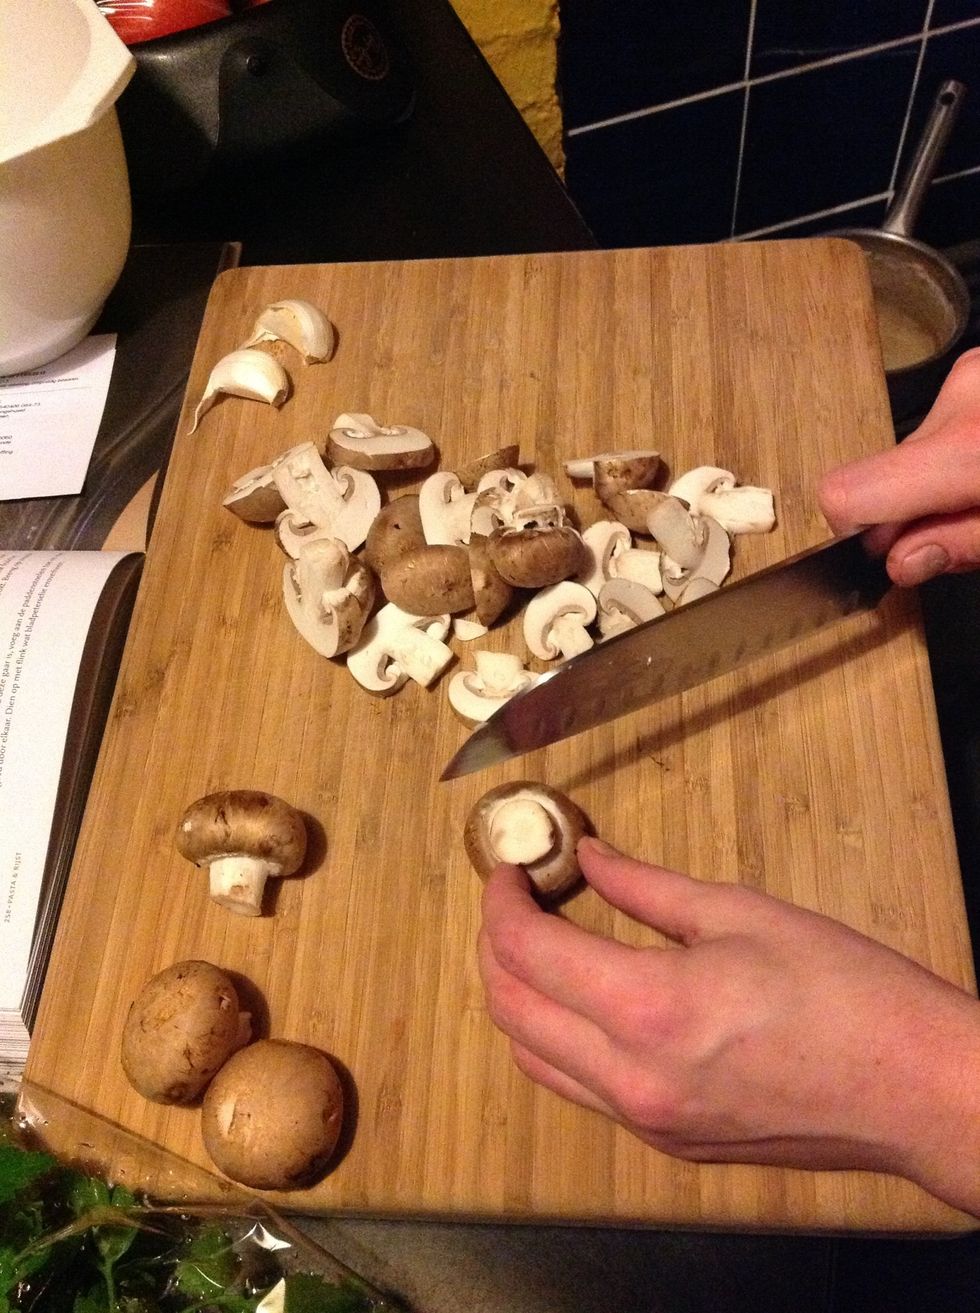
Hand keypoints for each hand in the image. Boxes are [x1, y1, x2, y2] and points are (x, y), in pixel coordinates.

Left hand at [478, 837, 979, 1214]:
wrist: (913, 1089)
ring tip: (540, 944)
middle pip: (511, 1010)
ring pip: (533, 1059)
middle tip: (517, 900)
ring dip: (518, 997)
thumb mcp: (740, 913)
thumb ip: (646, 887)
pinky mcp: (666, 1142)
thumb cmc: (845, 991)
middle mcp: (630, 1079)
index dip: (501, 902)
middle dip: (495, 946)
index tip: (510, 870)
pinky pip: (579, 1089)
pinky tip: (583, 999)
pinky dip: (557, 1039)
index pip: (525, 953)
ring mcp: (645, 1121)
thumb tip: (589, 858)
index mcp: (648, 1010)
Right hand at [818, 346, 979, 584]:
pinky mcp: (978, 374)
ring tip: (979, 496)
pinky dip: (955, 460)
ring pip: (913, 454)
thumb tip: (899, 562)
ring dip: (936, 487)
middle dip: (910, 513)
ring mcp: (970, 379)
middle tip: (964, 532)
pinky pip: (943, 428)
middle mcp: (958, 400)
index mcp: (965, 447)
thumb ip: (964, 543)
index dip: (854, 534)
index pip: (847, 493)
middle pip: (882, 477)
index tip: (887, 555)